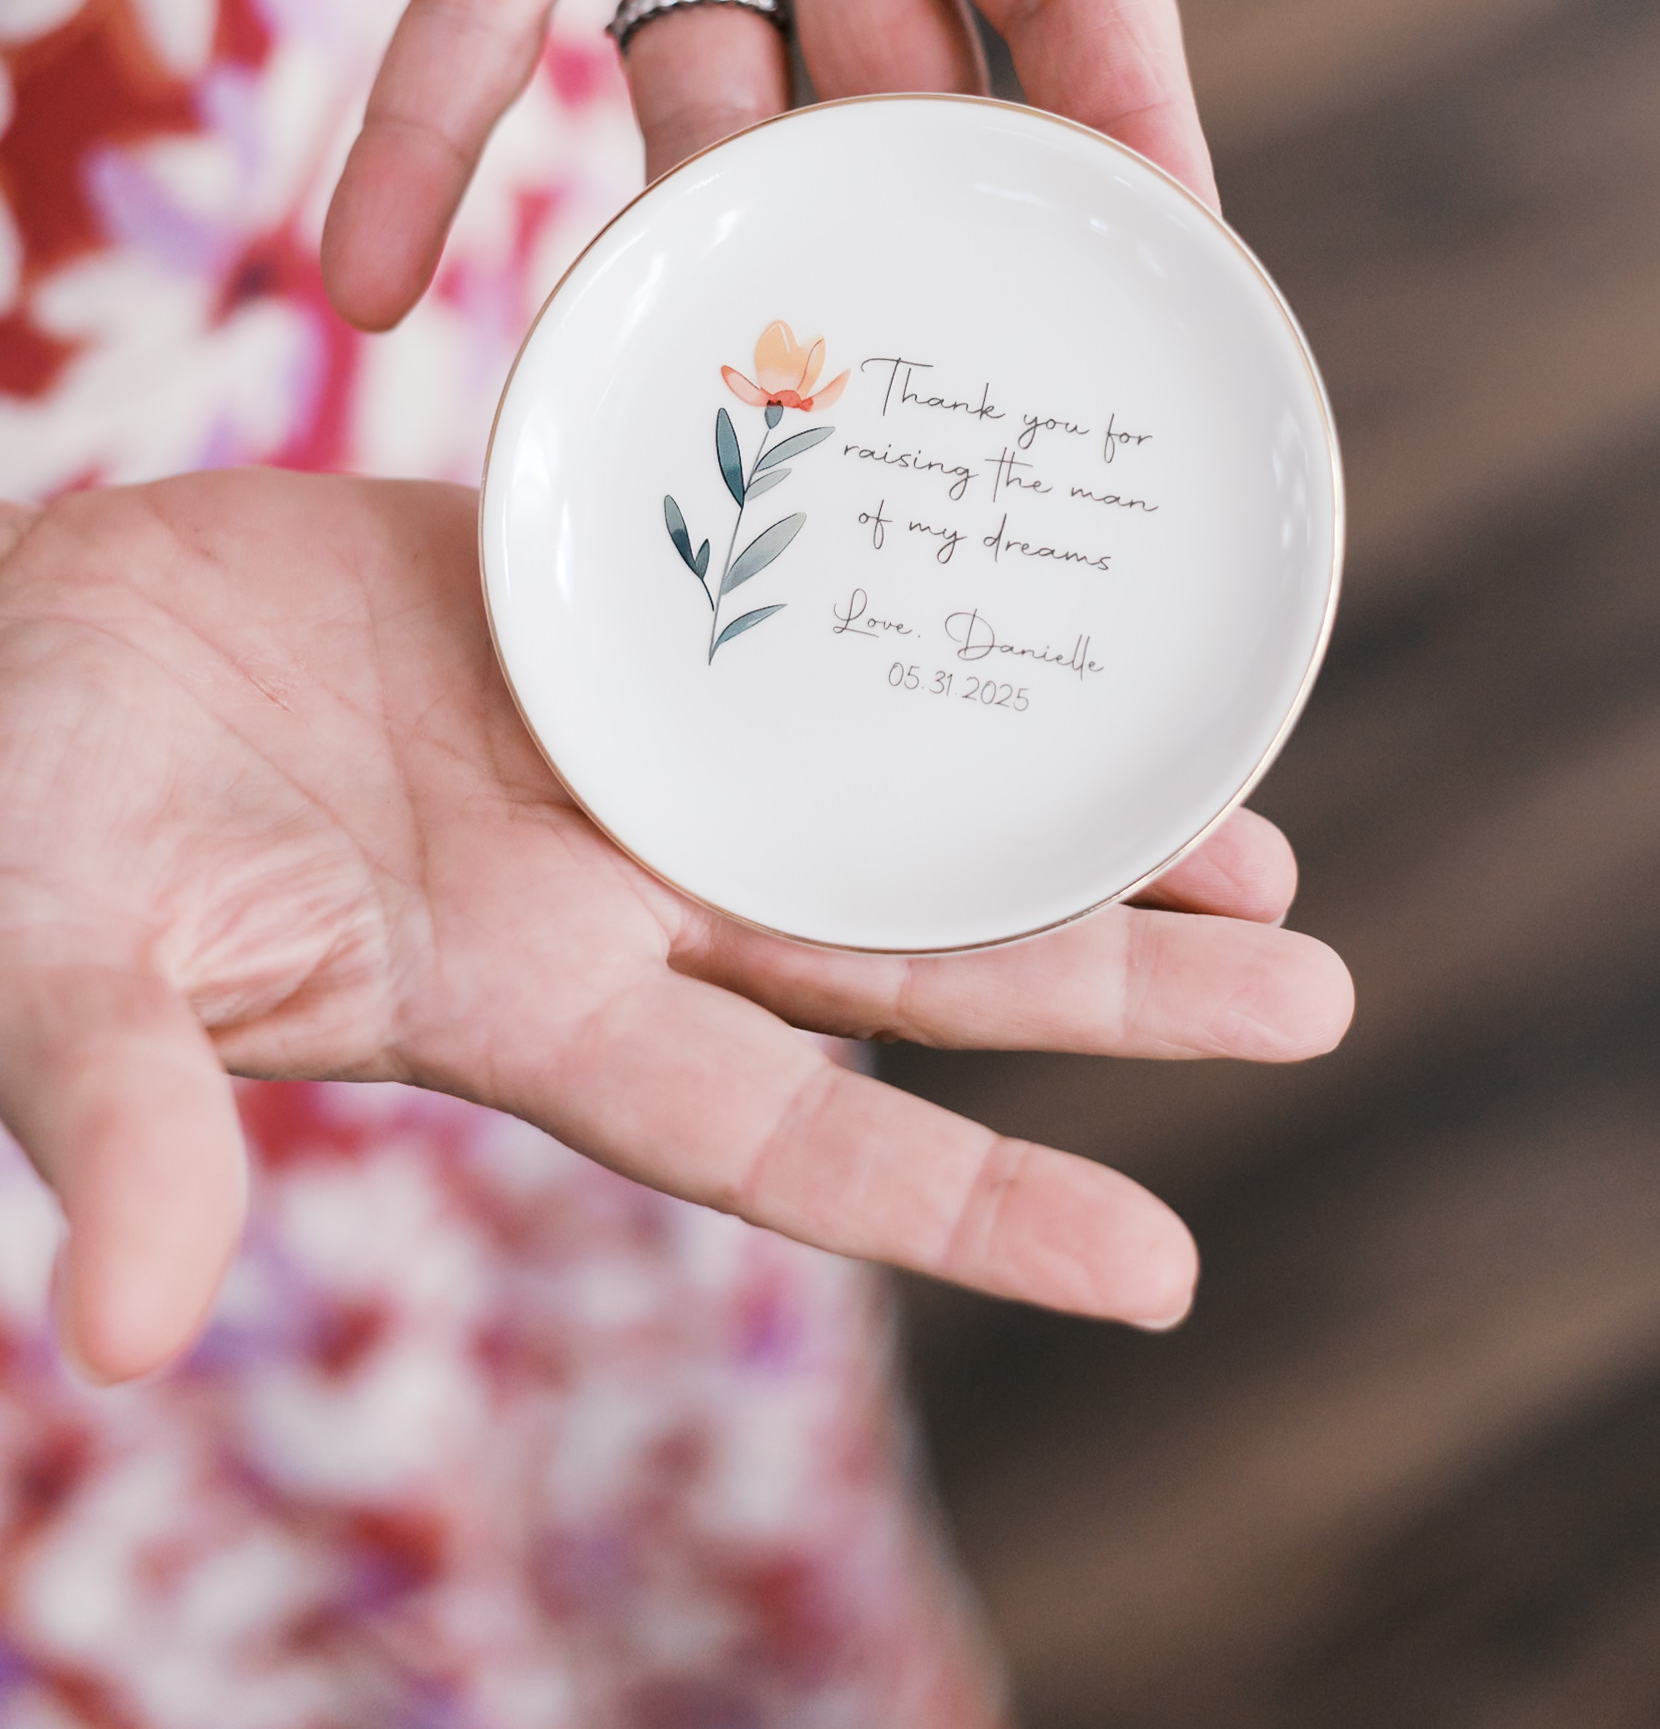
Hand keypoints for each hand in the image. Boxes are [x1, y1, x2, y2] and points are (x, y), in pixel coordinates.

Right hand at [0, 470, 1348, 1382]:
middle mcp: (603, 893)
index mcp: (516, 997)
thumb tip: (136, 1334)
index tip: (1166, 1270)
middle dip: (1107, 989)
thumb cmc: (17, 821)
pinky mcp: (588, 606)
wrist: (16, 647)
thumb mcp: (61, 967)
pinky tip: (1030, 634)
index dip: (969, 1206)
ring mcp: (606, 749)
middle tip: (1318, 992)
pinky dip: (917, 638)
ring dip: (1064, 831)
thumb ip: (125, 1119)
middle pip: (901, 960)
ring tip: (1258, 841)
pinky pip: (793, 621)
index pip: (782, 1135)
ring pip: (883, 805)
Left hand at [322, 0, 1246, 329]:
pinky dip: (418, 148)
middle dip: (919, 233)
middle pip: (901, 96)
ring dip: (689, 240)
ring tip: (677, 394)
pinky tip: (368, 284)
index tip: (1179, 251)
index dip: (1123, 106)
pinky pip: (470, 33)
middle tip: (934, 402)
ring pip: (703, 109)